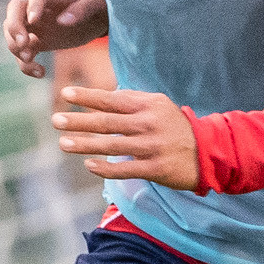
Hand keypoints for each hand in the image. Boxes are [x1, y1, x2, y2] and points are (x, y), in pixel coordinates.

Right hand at [4, 0, 107, 76]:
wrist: (99, 14)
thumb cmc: (100, 1)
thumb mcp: (98, 1)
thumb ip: (83, 9)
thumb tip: (63, 21)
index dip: (33, 6)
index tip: (34, 20)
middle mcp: (40, 8)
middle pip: (15, 9)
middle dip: (13, 26)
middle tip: (23, 43)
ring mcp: (36, 25)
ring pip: (13, 32)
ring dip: (15, 47)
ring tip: (29, 60)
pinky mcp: (38, 41)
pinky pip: (23, 51)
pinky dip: (25, 64)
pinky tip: (40, 73)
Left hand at [54, 83, 197, 188]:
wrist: (208, 151)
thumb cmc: (174, 126)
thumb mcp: (158, 105)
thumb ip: (131, 100)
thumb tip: (100, 97)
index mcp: (147, 105)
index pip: (112, 100)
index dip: (88, 96)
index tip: (66, 94)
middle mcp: (148, 124)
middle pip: (107, 123)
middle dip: (79, 121)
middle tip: (55, 120)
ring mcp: (151, 147)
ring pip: (112, 146)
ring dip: (85, 145)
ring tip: (63, 143)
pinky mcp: (155, 168)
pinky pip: (125, 169)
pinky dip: (105, 168)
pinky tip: (88, 165)